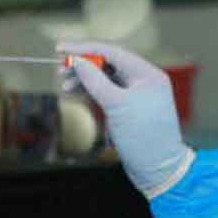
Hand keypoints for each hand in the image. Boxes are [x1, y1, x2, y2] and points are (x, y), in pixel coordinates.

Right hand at [57, 40, 193, 198]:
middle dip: (83, 64)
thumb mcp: (117, 106)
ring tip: (64, 83)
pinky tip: (75, 92)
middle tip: (60, 68)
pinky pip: (106, 93)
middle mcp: (143, 81)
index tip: (61, 48)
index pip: (113, 52)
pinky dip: (90, 91)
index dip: (85, 48)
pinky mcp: (128, 109)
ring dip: (84, 78)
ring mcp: (136, 95)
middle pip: (108, 63)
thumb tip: (78, 61)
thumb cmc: (144, 137)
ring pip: (105, 78)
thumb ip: (96, 81)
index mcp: (147, 74)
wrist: (158, 170)